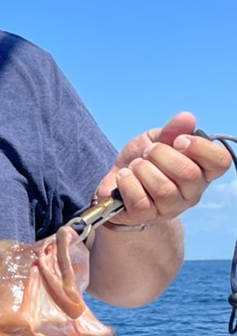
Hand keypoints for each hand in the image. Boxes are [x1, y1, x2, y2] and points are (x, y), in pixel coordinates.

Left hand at [95, 111, 230, 225]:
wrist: (115, 183)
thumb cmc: (143, 161)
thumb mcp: (156, 139)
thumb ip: (172, 131)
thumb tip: (187, 118)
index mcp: (201, 171)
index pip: (220, 162)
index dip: (200, 147)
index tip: (178, 140)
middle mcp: (191, 193)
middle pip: (188, 174)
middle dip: (161, 154)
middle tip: (148, 152)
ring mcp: (169, 208)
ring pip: (164, 189)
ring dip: (143, 169)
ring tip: (135, 165)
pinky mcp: (145, 217)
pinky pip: (140, 201)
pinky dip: (128, 183)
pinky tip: (124, 176)